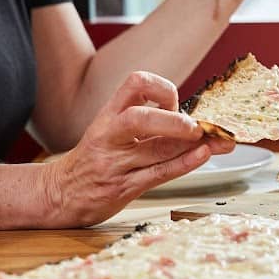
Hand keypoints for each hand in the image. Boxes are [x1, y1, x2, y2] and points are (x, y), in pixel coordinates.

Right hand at [42, 71, 233, 227]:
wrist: (61, 193)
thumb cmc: (95, 158)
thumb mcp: (111, 128)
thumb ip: (145, 118)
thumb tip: (193, 117)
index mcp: (109, 114)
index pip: (134, 84)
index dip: (160, 88)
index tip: (175, 100)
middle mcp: (109, 136)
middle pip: (139, 120)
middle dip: (173, 120)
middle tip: (197, 126)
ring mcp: (115, 163)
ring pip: (155, 150)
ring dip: (191, 144)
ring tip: (218, 141)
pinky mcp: (123, 188)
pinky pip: (157, 174)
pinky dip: (184, 164)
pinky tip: (202, 156)